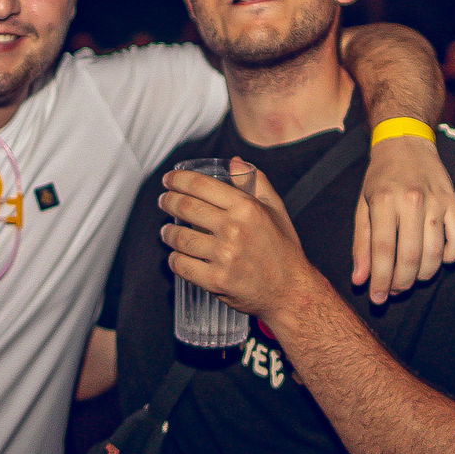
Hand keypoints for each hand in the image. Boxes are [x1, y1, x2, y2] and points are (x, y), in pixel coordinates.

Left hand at [159, 159, 314, 323]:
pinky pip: (181, 265)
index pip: (201, 185)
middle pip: (185, 207)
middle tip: (164, 201)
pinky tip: (176, 254)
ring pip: (179, 237)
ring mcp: (224, 256)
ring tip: (167, 231)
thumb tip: (234, 162)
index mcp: (246, 208)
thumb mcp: (275, 209)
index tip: (169, 180)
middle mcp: (234, 229)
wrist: (290, 291)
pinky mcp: (215, 280)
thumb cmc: (282, 250)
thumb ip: (254, 182)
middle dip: (168, 201)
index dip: (178, 179)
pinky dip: (174, 258)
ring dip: (167, 232)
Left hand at [352, 136, 454, 304]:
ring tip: (412, 279)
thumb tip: (360, 280)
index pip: (383, 252)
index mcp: (383, 202)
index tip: (377, 299)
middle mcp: (411, 202)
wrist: (405, 143)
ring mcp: (435, 202)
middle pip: (410, 256)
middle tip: (394, 292)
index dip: (381, 280)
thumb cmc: (379, 178)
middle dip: (401, 283)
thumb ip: (361, 245)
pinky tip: (437, 261)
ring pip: (434, 253)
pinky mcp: (452, 202)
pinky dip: (449, 257)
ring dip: (424, 275)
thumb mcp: (363, 206)